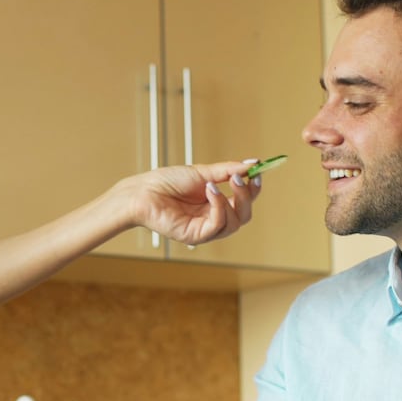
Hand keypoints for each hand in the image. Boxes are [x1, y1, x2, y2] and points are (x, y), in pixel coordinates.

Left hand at [120, 161, 260, 245]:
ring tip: (214, 184)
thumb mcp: (202, 172)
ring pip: (235, 223)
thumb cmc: (167, 182)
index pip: (244, 201)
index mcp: (215, 203)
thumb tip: (253, 164)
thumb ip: (228, 171)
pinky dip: (218, 207)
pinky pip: (218, 226)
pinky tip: (209, 192)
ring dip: (230, 201)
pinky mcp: (196, 237)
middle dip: (246, 196)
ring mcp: (205, 229)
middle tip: (240, 178)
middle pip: (244, 215)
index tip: (257, 173)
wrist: (143, 192)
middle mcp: (213, 218)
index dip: (253, 189)